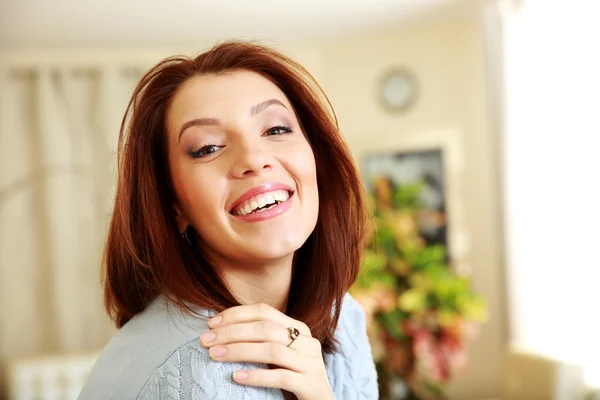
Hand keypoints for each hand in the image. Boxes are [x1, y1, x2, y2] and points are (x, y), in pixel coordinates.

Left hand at [200, 303, 334, 399]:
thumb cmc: (293, 378)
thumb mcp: (280, 355)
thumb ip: (261, 340)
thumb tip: (220, 330)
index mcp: (299, 328)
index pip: (264, 312)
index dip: (236, 314)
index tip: (211, 323)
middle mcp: (307, 342)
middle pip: (265, 329)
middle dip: (232, 332)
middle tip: (206, 341)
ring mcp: (312, 363)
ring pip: (272, 350)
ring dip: (239, 351)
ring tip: (215, 356)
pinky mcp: (312, 384)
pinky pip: (281, 377)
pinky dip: (257, 376)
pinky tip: (237, 377)